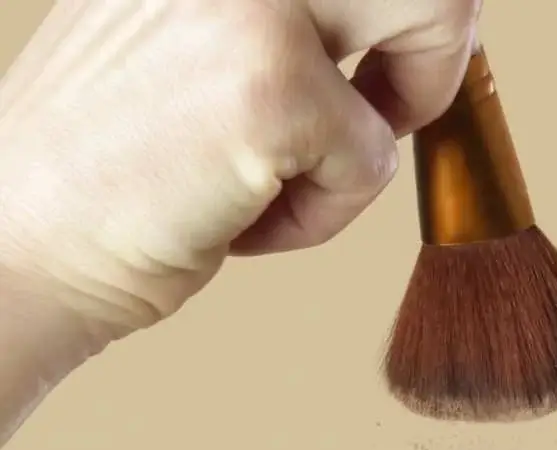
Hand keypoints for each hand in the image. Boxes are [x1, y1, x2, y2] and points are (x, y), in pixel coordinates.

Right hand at [0, 0, 479, 343]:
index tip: (386, 68)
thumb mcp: (195, 35)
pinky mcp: (272, 89)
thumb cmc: (119, 163)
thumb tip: (416, 18)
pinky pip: (372, 165)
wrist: (28, 242)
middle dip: (437, 50)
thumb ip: (291, 13)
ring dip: (367, 137)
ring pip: (428, 37)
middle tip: (382, 116)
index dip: (414, 12)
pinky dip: (320, 218)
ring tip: (278, 182)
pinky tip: (240, 221)